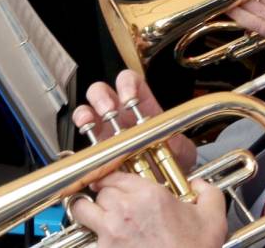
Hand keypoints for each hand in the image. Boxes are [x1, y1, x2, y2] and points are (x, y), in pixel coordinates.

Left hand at [70, 172, 226, 247]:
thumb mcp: (212, 221)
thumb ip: (208, 194)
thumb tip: (198, 184)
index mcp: (149, 196)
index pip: (116, 175)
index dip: (113, 179)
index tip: (113, 184)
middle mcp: (125, 210)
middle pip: (100, 191)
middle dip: (105, 196)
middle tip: (112, 204)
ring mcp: (111, 231)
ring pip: (83, 208)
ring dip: (87, 210)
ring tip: (94, 215)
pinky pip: (88, 235)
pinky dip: (92, 234)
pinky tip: (102, 237)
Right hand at [72, 70, 195, 170]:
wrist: (163, 183)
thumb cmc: (172, 161)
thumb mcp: (183, 150)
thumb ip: (179, 145)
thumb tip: (172, 145)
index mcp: (140, 105)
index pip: (129, 81)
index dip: (126, 84)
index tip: (129, 98)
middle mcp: (119, 113)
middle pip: (102, 90)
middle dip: (103, 97)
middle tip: (109, 110)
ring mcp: (105, 128)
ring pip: (87, 107)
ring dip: (87, 111)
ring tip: (91, 122)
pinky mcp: (96, 146)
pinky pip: (82, 132)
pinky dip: (81, 130)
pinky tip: (85, 132)